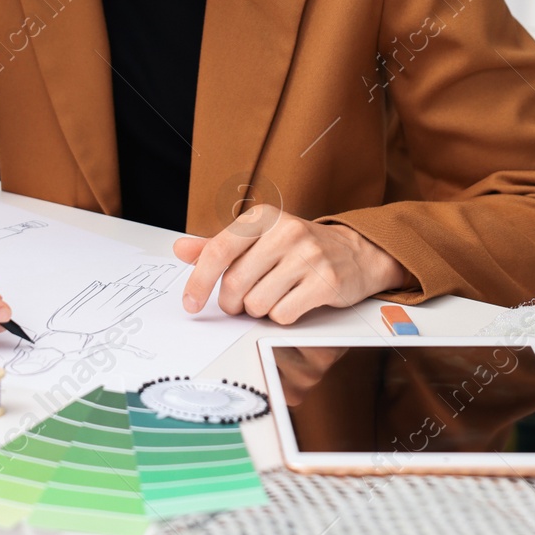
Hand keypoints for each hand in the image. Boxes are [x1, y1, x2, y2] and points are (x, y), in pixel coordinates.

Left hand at [172, 204, 412, 323]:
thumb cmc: (296, 248)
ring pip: (258, 304)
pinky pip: (283, 315)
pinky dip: (281, 317)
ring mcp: (308, 256)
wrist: (355, 252)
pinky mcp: (326, 282)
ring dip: (258, 310)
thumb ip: (217, 246)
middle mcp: (285, 231)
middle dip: (232, 302)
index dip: (199, 281)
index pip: (218, 251)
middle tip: (240, 302)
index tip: (190, 304)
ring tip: (272, 297)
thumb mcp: (257, 238)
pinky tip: (292, 302)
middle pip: (235, 284)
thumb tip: (179, 249)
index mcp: (262, 217)